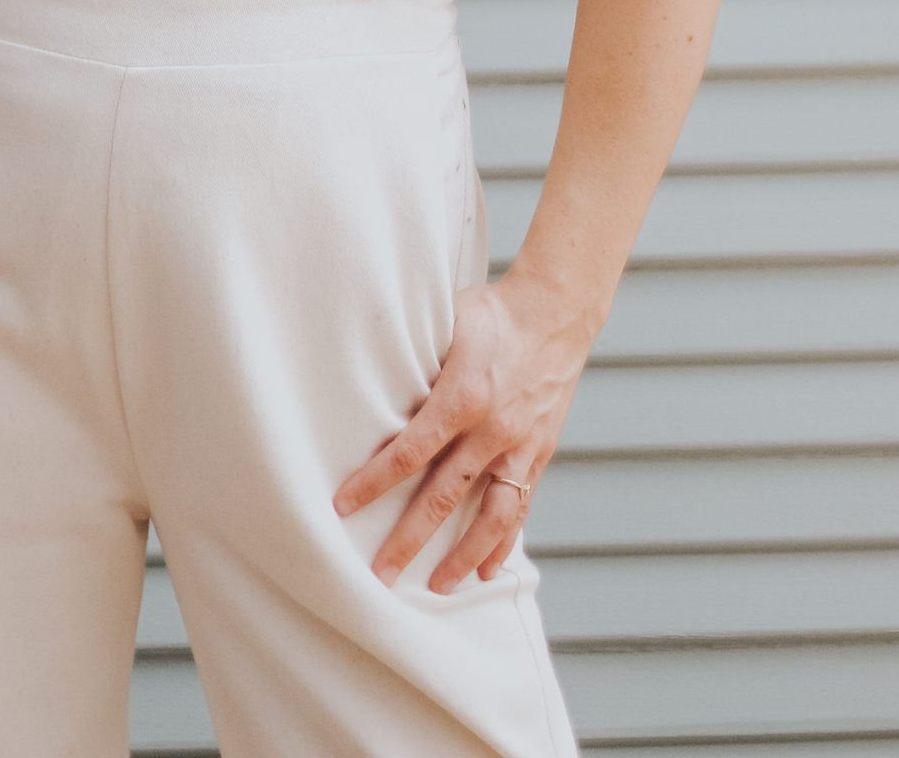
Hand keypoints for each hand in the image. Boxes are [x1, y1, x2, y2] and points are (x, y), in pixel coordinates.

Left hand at [330, 275, 591, 591]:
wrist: (556, 312)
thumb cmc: (491, 313)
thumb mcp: (445, 324)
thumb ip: (415, 361)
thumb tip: (369, 381)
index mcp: (462, 397)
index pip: (409, 452)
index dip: (373, 483)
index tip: (342, 507)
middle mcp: (492, 430)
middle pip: (442, 497)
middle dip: (408, 539)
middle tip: (379, 575)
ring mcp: (519, 447)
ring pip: (489, 517)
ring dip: (461, 556)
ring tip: (437, 586)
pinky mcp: (539, 454)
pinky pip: (520, 507)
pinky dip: (503, 541)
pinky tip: (487, 568)